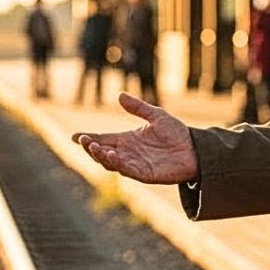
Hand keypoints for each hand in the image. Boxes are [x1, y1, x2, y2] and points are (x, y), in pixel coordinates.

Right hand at [74, 92, 197, 183]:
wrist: (195, 149)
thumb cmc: (176, 133)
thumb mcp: (156, 115)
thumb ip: (138, 107)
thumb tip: (119, 95)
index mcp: (127, 139)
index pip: (103, 139)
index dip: (89, 138)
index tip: (75, 136)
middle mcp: (128, 153)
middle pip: (102, 152)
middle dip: (90, 147)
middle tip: (83, 140)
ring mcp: (135, 164)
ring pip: (111, 163)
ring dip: (101, 156)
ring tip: (95, 147)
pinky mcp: (145, 174)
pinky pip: (127, 170)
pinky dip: (117, 164)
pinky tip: (111, 156)